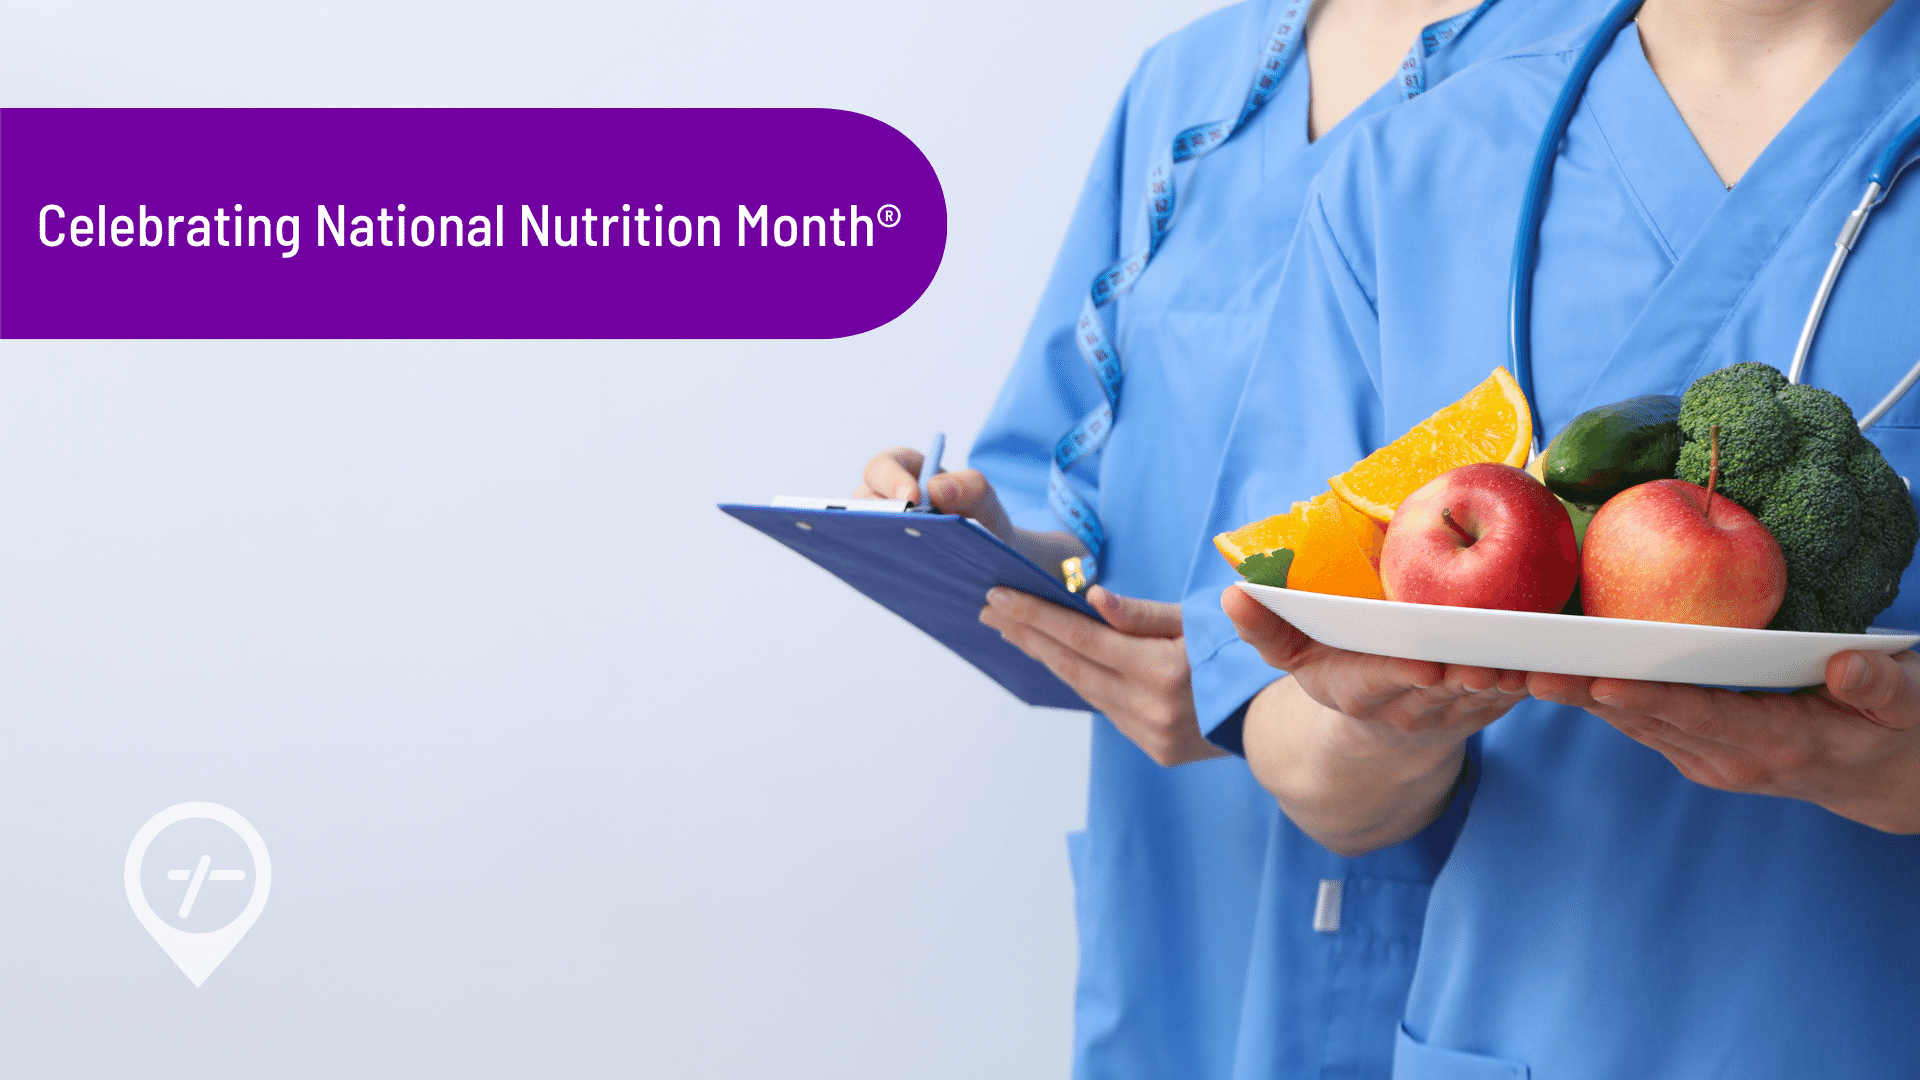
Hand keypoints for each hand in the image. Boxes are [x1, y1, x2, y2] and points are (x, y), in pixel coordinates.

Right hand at [853, 447, 1085, 572]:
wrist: (986, 560)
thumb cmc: (980, 520)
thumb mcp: (985, 501)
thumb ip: (971, 487)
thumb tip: (936, 489)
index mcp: (906, 472)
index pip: (884, 466)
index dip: (891, 479)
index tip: (910, 498)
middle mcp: (884, 499)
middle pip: (862, 498)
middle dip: (877, 512)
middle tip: (902, 530)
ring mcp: (878, 530)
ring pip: (862, 532)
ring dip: (878, 543)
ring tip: (905, 559)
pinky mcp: (879, 557)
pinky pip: (871, 561)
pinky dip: (883, 568)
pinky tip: (907, 581)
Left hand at [980, 584, 1224, 765]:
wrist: (1284, 720)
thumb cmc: (1245, 654)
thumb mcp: (1202, 622)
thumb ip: (1143, 614)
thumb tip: (1092, 598)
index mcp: (1164, 670)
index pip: (1082, 637)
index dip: (1036, 616)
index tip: (999, 597)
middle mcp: (1151, 708)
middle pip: (1072, 664)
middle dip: (1027, 633)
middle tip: (991, 609)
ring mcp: (1150, 734)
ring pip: (1083, 688)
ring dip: (1046, 656)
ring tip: (1013, 630)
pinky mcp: (1153, 750)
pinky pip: (1104, 707)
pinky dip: (1078, 679)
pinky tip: (1058, 660)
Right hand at [1224, 585, 1528, 854]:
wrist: (1384, 736)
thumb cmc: (1339, 674)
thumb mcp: (1294, 658)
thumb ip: (1265, 629)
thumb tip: (1231, 594)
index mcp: (1363, 689)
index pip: (1384, 680)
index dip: (1405, 675)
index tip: (1424, 665)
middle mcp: (1412, 706)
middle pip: (1445, 688)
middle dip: (1468, 674)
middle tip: (1491, 655)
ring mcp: (1458, 710)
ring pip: (1490, 693)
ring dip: (1515, 677)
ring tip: (1536, 651)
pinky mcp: (1495, 706)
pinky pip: (1522, 691)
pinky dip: (1542, 677)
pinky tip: (1565, 654)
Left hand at [1529, 650, 1919, 833]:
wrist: (1886, 778)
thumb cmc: (1898, 728)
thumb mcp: (1907, 704)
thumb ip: (1880, 687)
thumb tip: (1848, 664)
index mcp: (1778, 744)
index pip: (1702, 718)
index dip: (1649, 701)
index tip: (1600, 683)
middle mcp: (1731, 760)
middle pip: (1648, 720)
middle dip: (1586, 694)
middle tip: (1529, 667)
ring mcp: (1709, 761)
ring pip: (1633, 724)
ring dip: (1577, 698)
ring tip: (1520, 665)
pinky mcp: (1695, 752)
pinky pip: (1638, 723)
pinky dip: (1597, 699)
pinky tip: (1557, 671)